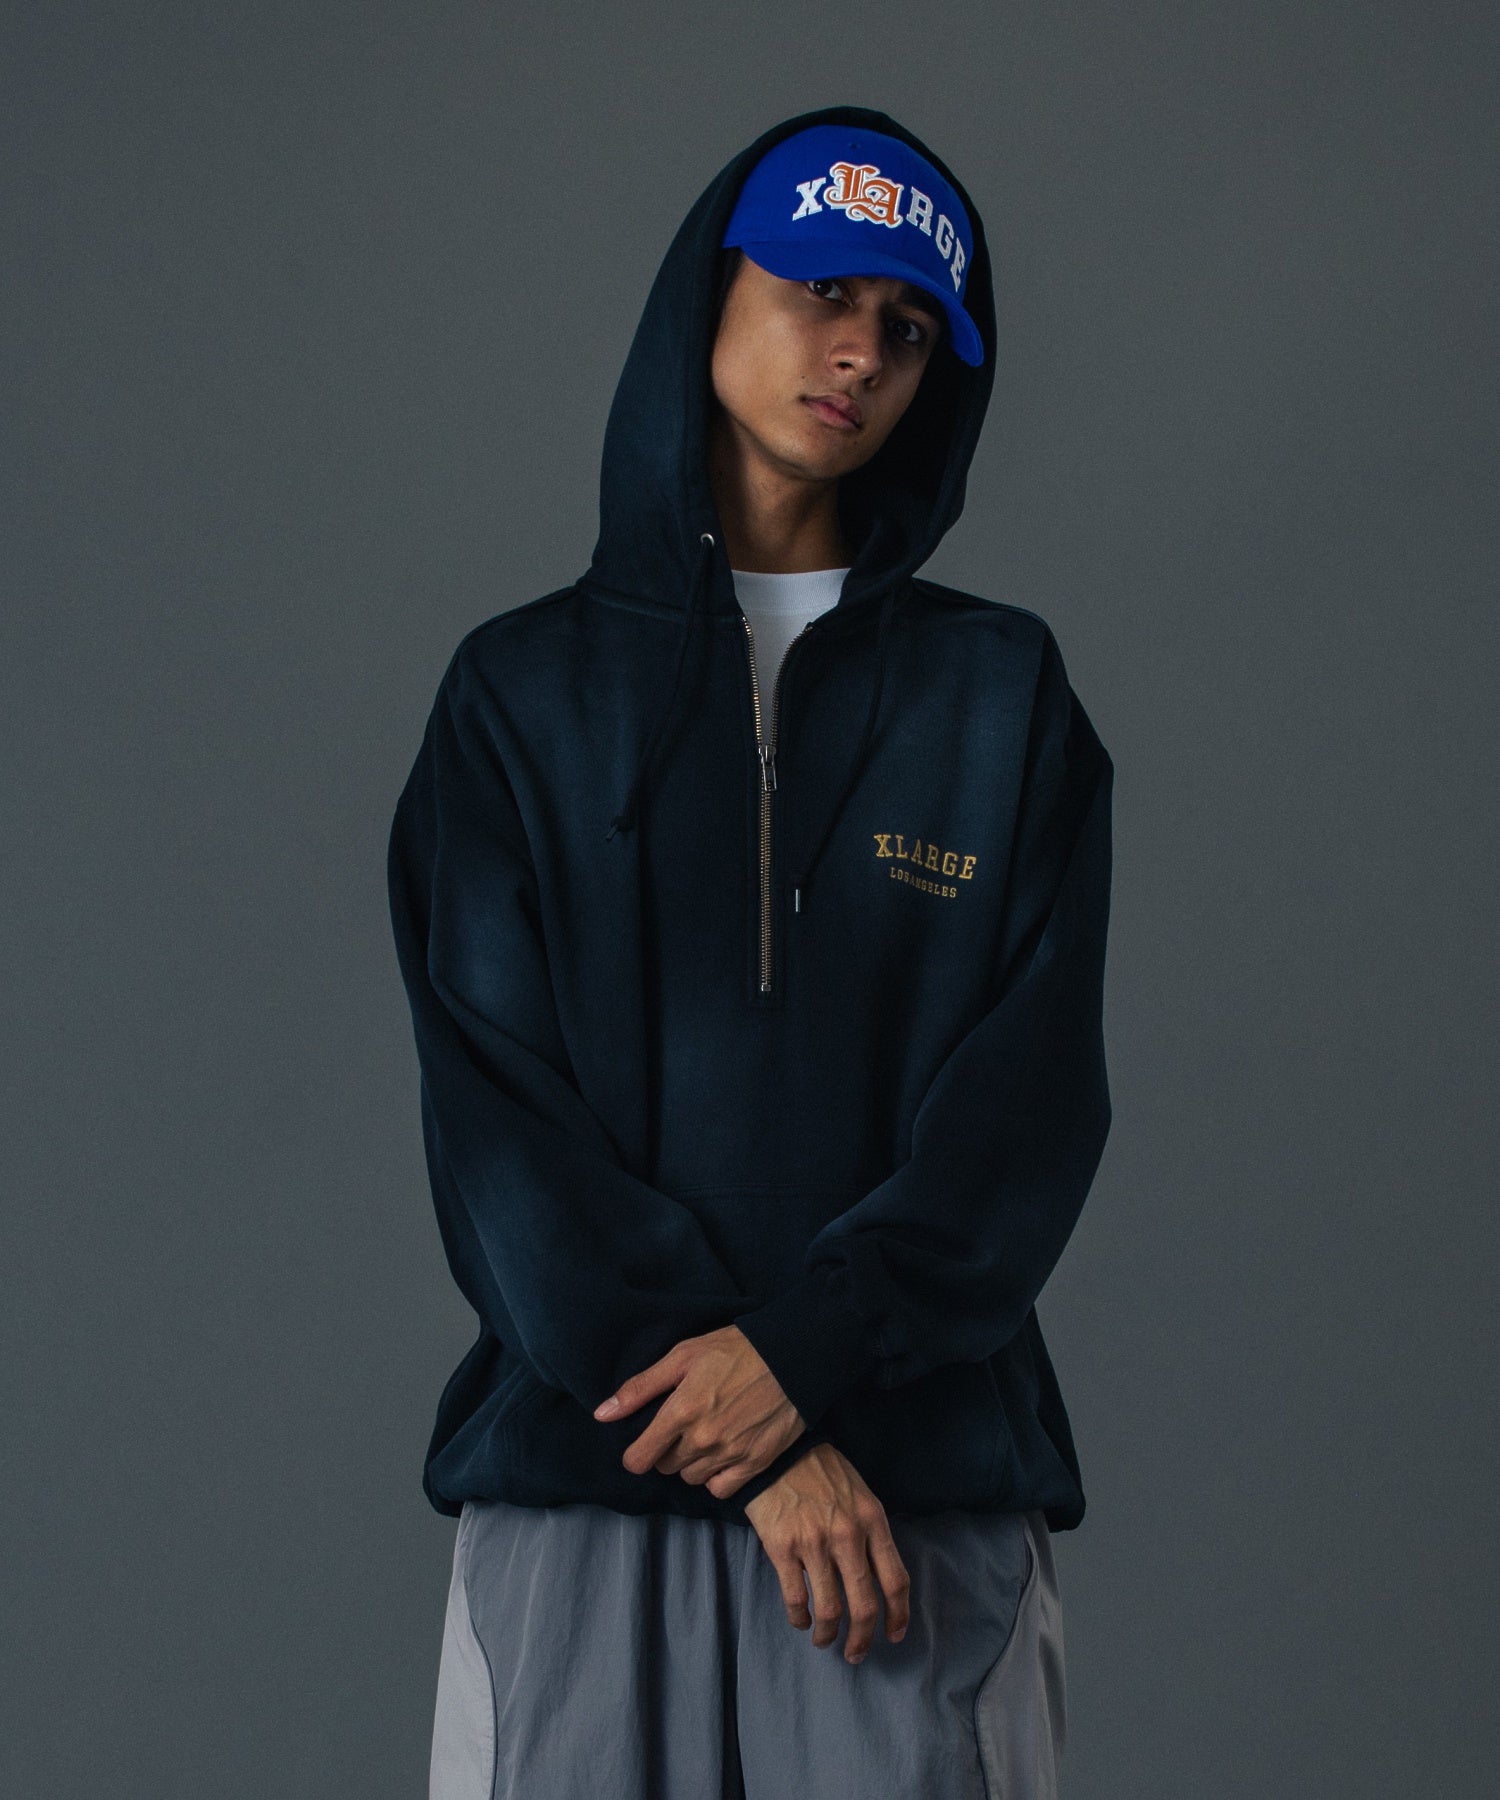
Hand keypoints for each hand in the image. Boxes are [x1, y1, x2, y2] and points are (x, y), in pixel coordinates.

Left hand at [592, 1325, 804, 1500]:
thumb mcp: (682, 1356)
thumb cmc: (734, 1350)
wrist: (791, 1357)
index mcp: (681, 1411)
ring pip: (691, 1478)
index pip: (639, 1458)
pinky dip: (716, 1476)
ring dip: (691, 1463)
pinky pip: (720, 1489)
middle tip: (682, 1427)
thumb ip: (640, 1388)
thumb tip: (603, 1414)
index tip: (643, 1444)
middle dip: (667, 1451)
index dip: (636, 1453)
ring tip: (704, 1436)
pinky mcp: (755, 1464)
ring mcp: (730, 1454)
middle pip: (666, 1467)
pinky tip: (722, 1454)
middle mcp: (703, 1439)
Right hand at [742, 1443, 910, 1664]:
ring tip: (824, 1641)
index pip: (895, 1580)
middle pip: (864, 1604)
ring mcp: (814, 1543)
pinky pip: (796, 1598)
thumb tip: (876, 1578)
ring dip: (828, 1634)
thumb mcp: (860, 1495)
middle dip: (863, 1638)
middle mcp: (847, 1535)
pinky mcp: (782, 1548)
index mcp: (872, 1520)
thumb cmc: (823, 1472)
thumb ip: (870, 1534)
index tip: (894, 1634)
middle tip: (857, 1654)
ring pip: (829, 1609)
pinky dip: (800, 1618)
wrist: (779, 1452)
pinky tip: (801, 1620)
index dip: (898, 1615)